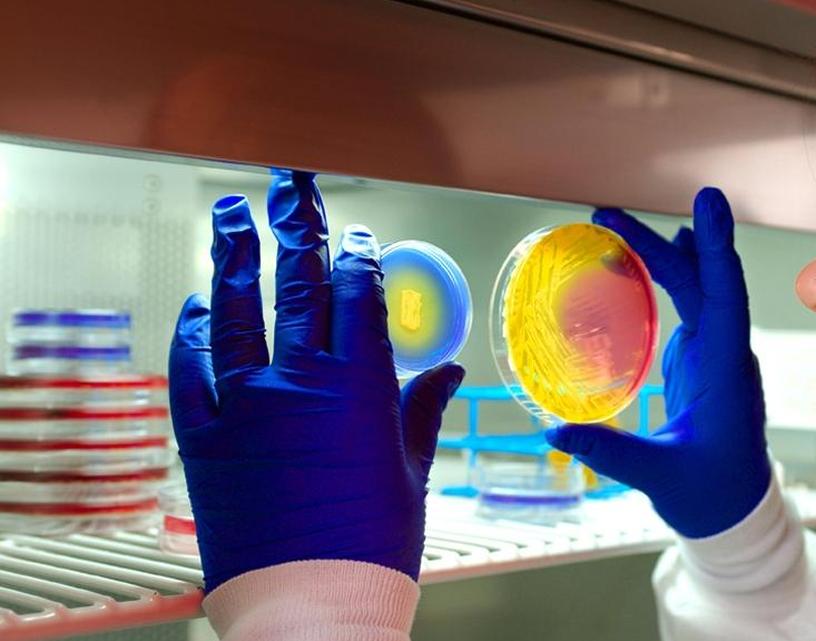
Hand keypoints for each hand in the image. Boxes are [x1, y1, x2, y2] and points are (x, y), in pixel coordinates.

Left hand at [169, 169, 463, 590]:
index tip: (355, 234)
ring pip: (236, 312)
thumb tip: (449, 370)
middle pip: (297, 283)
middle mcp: (301, 383)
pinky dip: (191, 335)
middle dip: (296, 226)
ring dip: (233, 257)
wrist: (312, 606)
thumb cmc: (374, 548)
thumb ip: (423, 409)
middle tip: (289, 185)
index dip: (356, 256)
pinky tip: (196, 306)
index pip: (358, 295)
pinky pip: (191, 372)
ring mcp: (246, 407)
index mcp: (362, 387)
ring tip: (231, 214)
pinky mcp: (204, 439)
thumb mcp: (412, 472)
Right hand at [545, 188, 769, 538]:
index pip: (722, 297)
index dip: (713, 248)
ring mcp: (714, 354)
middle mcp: (725, 353)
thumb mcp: (658, 476)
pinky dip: (670, 276)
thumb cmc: (708, 494)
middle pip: (701, 282)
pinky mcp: (701, 361)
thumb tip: (553, 431)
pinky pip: (691, 305)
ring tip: (623, 225)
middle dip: (661, 242)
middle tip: (609, 214)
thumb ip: (610, 451)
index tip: (706, 202)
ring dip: (667, 253)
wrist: (735, 510)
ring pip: (697, 289)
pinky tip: (655, 256)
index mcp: (724, 372)